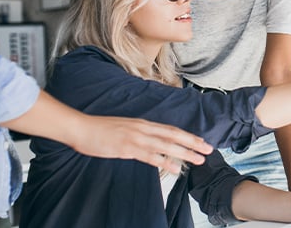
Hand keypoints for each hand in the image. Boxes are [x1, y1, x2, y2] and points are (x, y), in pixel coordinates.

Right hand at [70, 115, 213, 173]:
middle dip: (193, 142)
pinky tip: (176, 168)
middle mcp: (143, 128)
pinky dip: (165, 161)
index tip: (201, 141)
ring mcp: (136, 138)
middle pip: (174, 135)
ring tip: (199, 159)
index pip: (171, 129)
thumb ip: (138, 133)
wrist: (82, 127)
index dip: (187, 135)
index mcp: (143, 123)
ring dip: (185, 152)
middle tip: (209, 149)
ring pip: (167, 145)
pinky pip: (150, 156)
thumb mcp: (124, 128)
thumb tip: (149, 141)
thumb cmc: (100, 129)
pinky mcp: (127, 148)